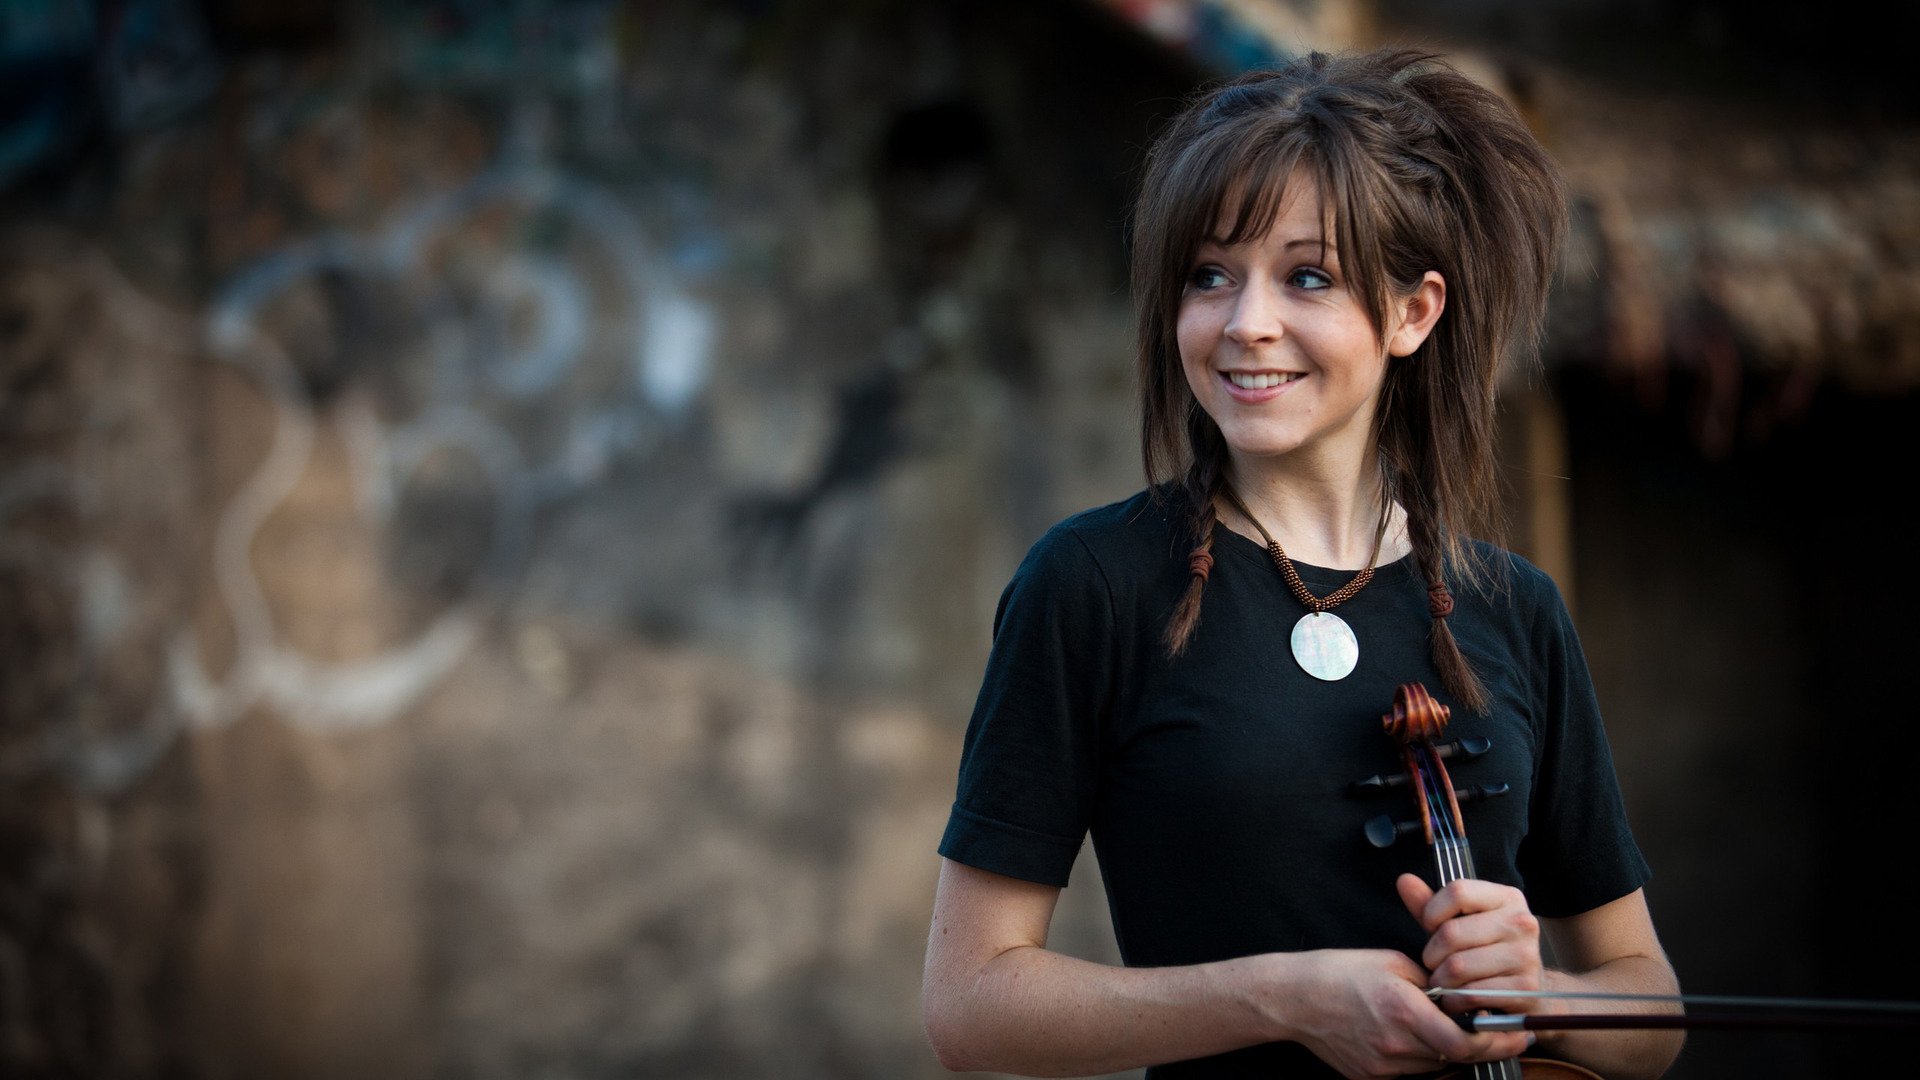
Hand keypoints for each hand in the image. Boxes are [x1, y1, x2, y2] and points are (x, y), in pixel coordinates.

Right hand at [1250, 949, 1530, 1078]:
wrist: (1294, 999)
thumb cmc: (1339, 973)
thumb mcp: (1392, 963)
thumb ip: (1432, 983)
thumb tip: (1460, 996)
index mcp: (1404, 1009)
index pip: (1465, 1042)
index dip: (1498, 1042)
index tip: (1519, 1034)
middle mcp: (1396, 1044)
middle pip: (1455, 1058)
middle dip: (1479, 1044)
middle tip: (1498, 1031)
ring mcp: (1383, 1066)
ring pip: (1435, 1066)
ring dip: (1448, 1050)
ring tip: (1442, 1025)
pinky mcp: (1370, 1076)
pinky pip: (1411, 1071)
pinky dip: (1421, 1055)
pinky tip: (1411, 1034)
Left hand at [1396, 873, 1558, 1016]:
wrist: (1529, 988)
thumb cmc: (1487, 950)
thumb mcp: (1459, 922)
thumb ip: (1430, 904)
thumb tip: (1405, 881)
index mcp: (1507, 897)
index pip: (1457, 892)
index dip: (1432, 911)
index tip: (1430, 926)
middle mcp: (1521, 922)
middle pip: (1452, 933)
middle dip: (1432, 954)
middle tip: (1433, 963)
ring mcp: (1526, 955)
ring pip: (1458, 967)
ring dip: (1441, 980)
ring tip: (1444, 981)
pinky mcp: (1525, 987)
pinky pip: (1471, 993)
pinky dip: (1455, 1000)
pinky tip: (1457, 998)